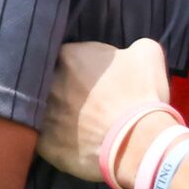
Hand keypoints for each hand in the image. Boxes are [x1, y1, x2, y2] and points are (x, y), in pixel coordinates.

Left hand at [36, 38, 172, 184]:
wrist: (138, 141)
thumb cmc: (142, 95)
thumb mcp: (147, 56)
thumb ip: (132, 46)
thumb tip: (126, 52)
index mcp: (67, 57)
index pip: (65, 55)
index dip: (78, 66)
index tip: (91, 77)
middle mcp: (47, 82)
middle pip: (48, 80)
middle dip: (63, 88)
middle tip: (84, 100)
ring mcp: (40, 113)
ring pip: (42, 109)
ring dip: (57, 112)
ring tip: (79, 122)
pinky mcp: (41, 142)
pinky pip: (43, 137)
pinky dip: (57, 139)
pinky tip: (74, 142)